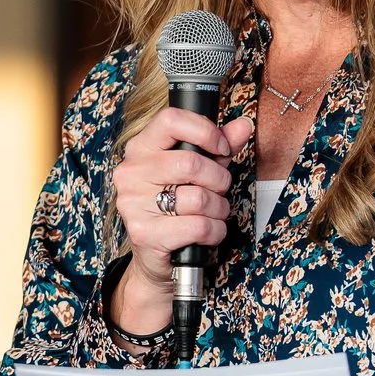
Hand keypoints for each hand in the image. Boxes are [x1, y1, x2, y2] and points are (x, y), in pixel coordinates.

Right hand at [109, 108, 255, 333]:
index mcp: (140, 149)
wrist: (156, 255)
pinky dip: (214, 231)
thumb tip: (244, 126)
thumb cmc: (178, 207)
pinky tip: (209, 232)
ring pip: (198, 198)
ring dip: (219, 209)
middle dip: (219, 180)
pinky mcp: (144, 233)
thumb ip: (220, 146)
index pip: (171, 120)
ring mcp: (133, 203)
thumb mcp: (200, 171)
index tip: (221, 148)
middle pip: (191, 163)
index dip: (205, 131)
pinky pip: (198, 227)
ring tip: (214, 213)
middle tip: (220, 190)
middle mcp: (131, 172)